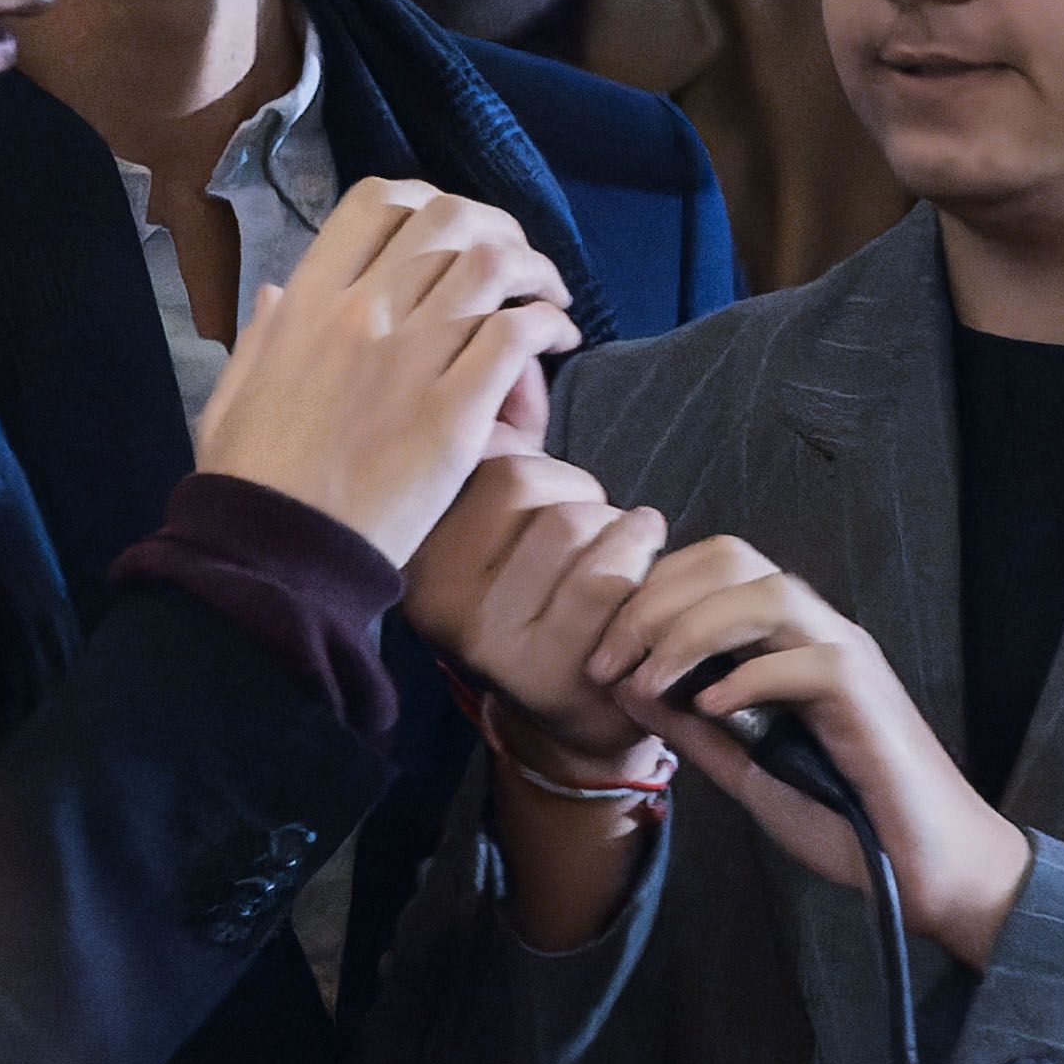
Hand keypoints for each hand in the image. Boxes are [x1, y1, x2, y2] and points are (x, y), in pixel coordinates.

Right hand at [194, 179, 577, 566]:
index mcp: (307, 303)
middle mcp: (360, 314)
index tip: (454, 231)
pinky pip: (516, 335)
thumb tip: (279, 290)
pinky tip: (559, 338)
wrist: (275, 555)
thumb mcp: (237, 390)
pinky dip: (548, 323)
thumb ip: (264, 333)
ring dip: (534, 269)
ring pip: (491, 266)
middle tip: (516, 261)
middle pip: (449, 221)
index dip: (429, 202)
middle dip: (496, 228)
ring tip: (550, 296)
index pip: (379, 203)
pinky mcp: (454, 414)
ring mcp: (409, 360)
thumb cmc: (251, 479)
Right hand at [404, 454, 663, 778]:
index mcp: (417, 553)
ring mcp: (485, 640)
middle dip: (581, 497)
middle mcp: (434, 599)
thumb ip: (508, 428)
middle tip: (591, 536)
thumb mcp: (511, 512)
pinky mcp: (542, 671)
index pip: (492, 462)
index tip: (557, 508)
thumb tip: (518, 352)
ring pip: (572, 525)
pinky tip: (646, 567)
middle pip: (527, 483)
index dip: (549, 472)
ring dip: (616, 528)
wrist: (577, 710)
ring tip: (620, 553)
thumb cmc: (550, 592)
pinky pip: (606, 579)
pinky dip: (639, 557)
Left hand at [584, 538, 1033, 968]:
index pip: (712, 568)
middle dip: (656, 599)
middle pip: (733, 558)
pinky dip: (748, 676)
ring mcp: (847, 655)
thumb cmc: (847, 820)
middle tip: (608, 660)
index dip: (647, 593)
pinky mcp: (868, 694)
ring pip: (768, 591)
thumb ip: (694, 729)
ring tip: (649, 679)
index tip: (599, 653)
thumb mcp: (747, 771)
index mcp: (785, 640)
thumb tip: (627, 688)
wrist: (928, 870)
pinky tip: (709, 708)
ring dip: (691, 628)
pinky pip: (806, 658)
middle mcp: (817, 630)